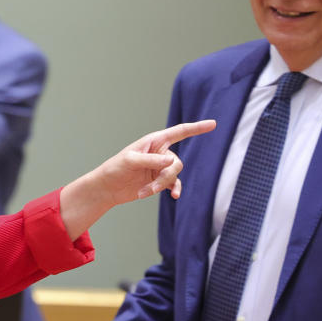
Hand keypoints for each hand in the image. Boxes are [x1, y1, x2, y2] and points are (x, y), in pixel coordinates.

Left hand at [59, 119, 215, 239]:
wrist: (108, 188)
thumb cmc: (115, 168)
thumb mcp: (131, 161)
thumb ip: (151, 160)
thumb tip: (171, 162)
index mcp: (154, 141)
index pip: (179, 132)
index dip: (197, 128)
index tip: (213, 124)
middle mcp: (160, 153)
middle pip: (176, 163)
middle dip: (166, 176)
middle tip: (151, 186)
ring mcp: (161, 167)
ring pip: (174, 175)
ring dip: (162, 185)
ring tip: (147, 191)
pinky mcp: (160, 181)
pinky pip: (174, 184)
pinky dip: (172, 190)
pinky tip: (174, 196)